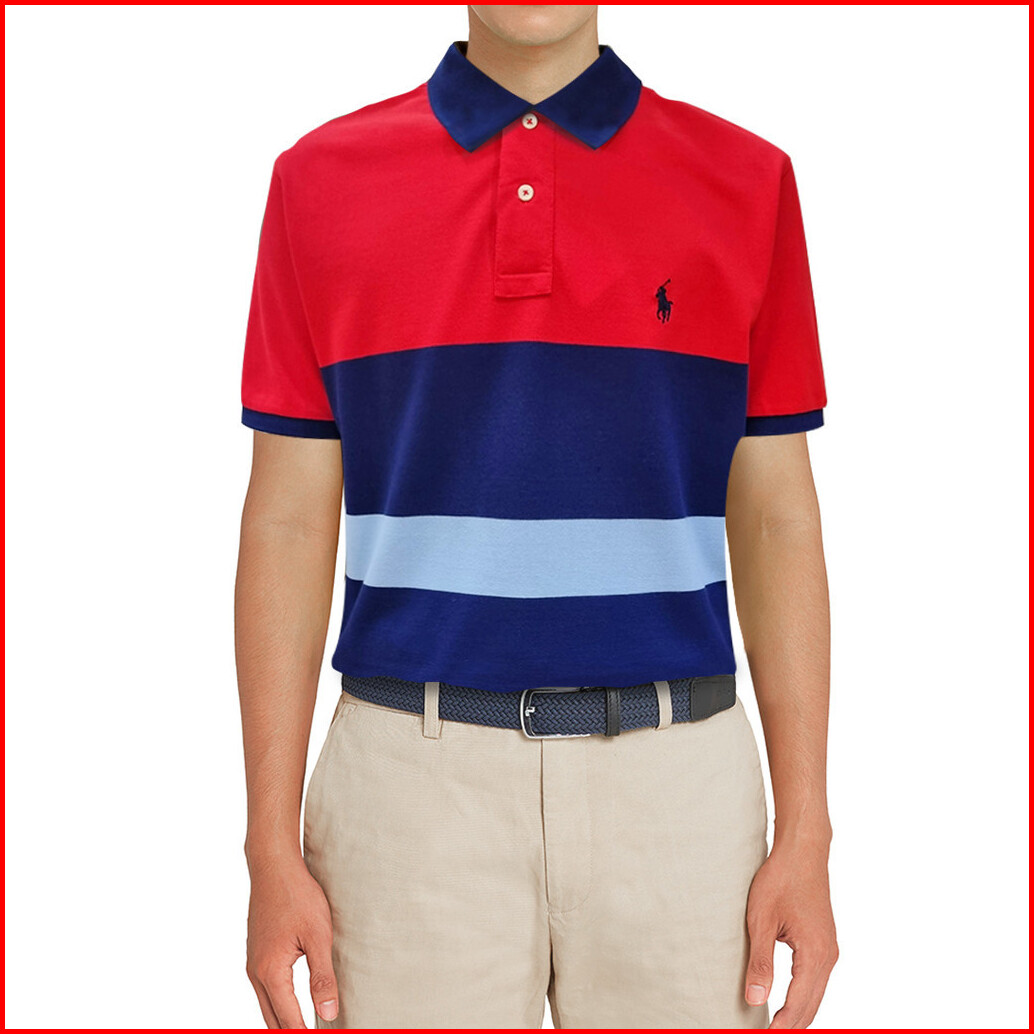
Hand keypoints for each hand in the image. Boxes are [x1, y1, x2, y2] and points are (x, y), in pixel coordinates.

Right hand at [246, 854, 338, 1027]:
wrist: (273, 868)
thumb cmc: (297, 897)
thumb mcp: (318, 936)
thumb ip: (323, 977)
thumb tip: (329, 1014)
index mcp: (271, 972)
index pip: (290, 1021)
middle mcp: (256, 973)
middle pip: (273, 1021)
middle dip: (292, 1032)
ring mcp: (253, 963)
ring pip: (267, 1007)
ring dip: (284, 1022)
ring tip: (305, 1028)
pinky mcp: (256, 954)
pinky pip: (265, 990)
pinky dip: (278, 1005)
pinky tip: (292, 1006)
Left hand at [743, 841, 838, 1027]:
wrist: (802, 852)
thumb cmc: (780, 880)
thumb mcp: (762, 920)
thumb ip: (760, 962)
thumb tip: (755, 1000)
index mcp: (815, 955)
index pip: (798, 1006)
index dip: (780, 1027)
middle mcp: (828, 957)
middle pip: (811, 1008)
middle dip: (790, 1026)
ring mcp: (829, 951)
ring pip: (815, 997)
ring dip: (796, 1016)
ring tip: (773, 1027)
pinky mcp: (824, 943)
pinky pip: (815, 982)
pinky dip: (802, 999)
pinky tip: (786, 1005)